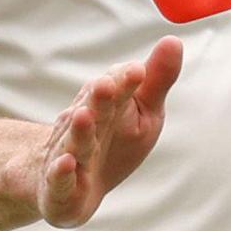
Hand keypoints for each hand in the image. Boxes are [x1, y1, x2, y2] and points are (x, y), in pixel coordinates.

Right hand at [36, 36, 183, 228]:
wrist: (67, 186)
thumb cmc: (114, 143)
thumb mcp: (141, 113)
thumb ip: (156, 81)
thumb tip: (173, 40)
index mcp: (106, 107)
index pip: (115, 89)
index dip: (125, 80)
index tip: (137, 70)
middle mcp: (84, 128)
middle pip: (92, 111)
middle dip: (99, 98)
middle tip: (106, 84)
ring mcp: (67, 158)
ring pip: (73, 142)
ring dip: (79, 131)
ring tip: (84, 115)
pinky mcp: (57, 190)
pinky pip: (58, 181)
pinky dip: (60, 173)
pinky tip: (66, 164)